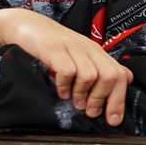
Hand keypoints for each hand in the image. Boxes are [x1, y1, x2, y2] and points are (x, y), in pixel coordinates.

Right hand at [0, 7, 130, 125]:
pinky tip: (61, 91)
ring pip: (91, 75)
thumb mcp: (77, 57)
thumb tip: (116, 89)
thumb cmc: (51, 45)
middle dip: (103, 99)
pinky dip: (65, 86)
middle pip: (110, 76)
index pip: (120, 75)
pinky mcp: (54, 49)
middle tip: (90, 112)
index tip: (113, 120)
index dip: (119, 100)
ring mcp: (72, 47)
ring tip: (75, 103)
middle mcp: (88, 49)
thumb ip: (95, 70)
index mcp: (97, 53)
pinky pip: (67, 71)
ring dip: (83, 94)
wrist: (25, 24)